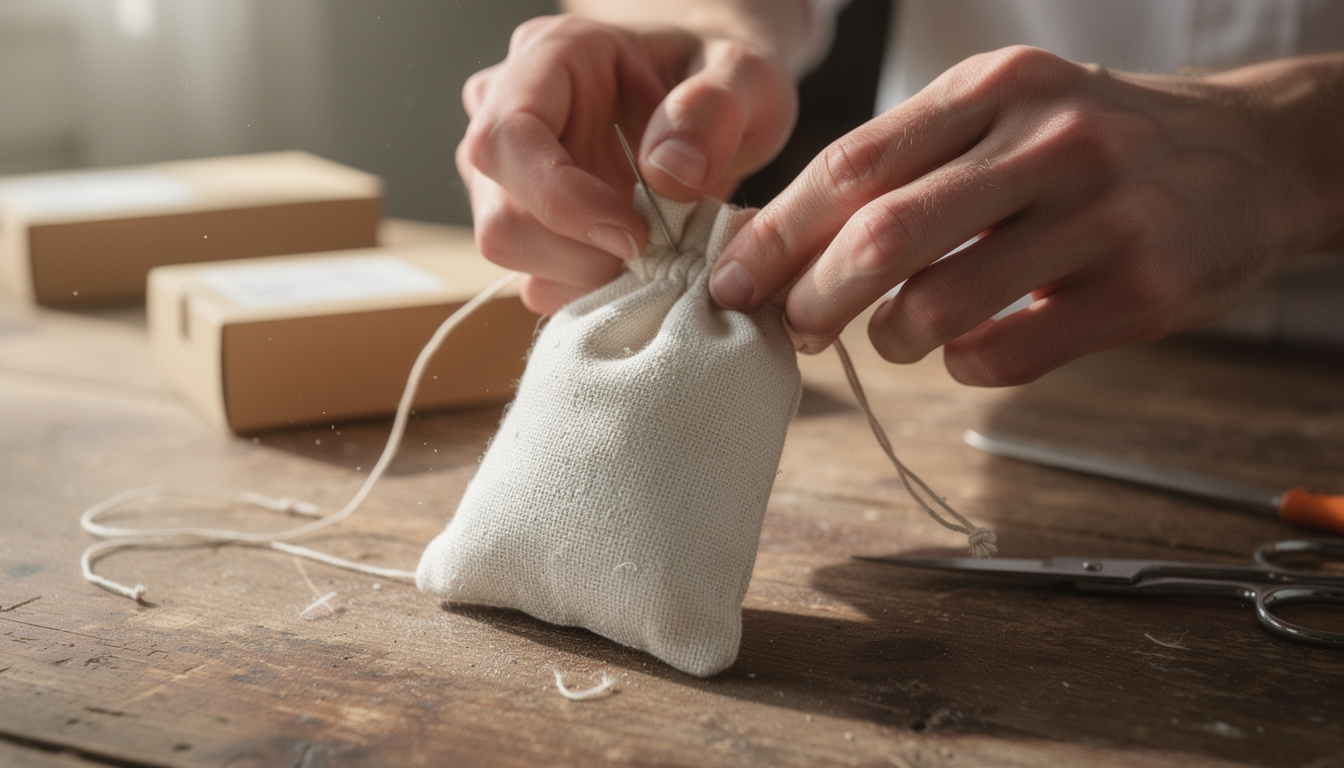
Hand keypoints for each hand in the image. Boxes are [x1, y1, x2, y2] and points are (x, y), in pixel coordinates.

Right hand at [457, 14, 796, 313]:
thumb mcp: (745, 74)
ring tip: (658, 252)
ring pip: (513, 254)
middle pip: (502, 216)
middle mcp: (504, 113)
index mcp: (548, 58)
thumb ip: (716, 108)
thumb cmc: (715, 81)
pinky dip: (594, 289)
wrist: (708, 106)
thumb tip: (669, 174)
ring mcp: (505, 174)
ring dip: (590, 276)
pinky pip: (537, 280)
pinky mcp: (523, 223)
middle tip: (662, 251)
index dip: (561, 199)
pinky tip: (641, 262)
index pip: (508, 138)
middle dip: (585, 255)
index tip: (634, 234)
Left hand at [711, 46, 1343, 384]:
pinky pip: (1007, 352)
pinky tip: (971, 347)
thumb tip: (787, 243)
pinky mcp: (1139, 290)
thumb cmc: (1092, 147)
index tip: (731, 282)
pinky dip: (963, 363)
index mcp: (993, 90)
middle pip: (884, 233)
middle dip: (815, 296)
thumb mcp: (1004, 115)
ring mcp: (1100, 215)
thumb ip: (909, 166)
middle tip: (794, 329)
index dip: (777, 233)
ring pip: (941, 302)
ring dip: (891, 338)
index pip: (854, 164)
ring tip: (894, 337)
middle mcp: (1047, 140)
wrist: (1250, 157)